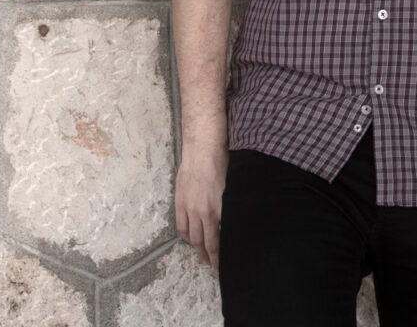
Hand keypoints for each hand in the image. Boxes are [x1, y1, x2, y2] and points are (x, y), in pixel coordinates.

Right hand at [175, 144, 226, 269]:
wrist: (203, 148)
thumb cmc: (223, 163)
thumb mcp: (234, 187)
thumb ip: (232, 207)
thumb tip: (236, 221)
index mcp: (218, 210)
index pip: (217, 243)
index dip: (218, 258)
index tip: (222, 267)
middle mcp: (202, 213)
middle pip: (203, 243)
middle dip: (208, 257)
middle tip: (213, 267)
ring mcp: (189, 208)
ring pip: (191, 236)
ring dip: (197, 248)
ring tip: (203, 256)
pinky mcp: (180, 201)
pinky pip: (181, 225)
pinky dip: (185, 235)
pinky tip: (190, 238)